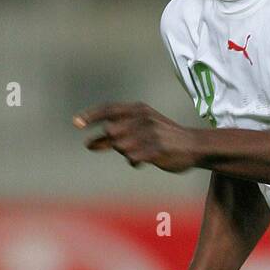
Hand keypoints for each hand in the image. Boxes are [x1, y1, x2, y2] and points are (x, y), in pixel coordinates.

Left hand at [73, 102, 199, 172]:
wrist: (194, 146)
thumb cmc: (162, 138)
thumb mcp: (138, 131)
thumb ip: (113, 137)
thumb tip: (87, 144)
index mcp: (138, 109)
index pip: (108, 109)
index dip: (91, 116)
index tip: (76, 124)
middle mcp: (143, 117)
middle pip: (112, 131)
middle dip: (114, 142)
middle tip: (130, 145)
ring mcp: (150, 132)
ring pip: (121, 146)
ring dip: (126, 152)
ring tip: (141, 152)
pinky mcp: (157, 148)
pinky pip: (132, 157)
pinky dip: (134, 160)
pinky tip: (142, 160)